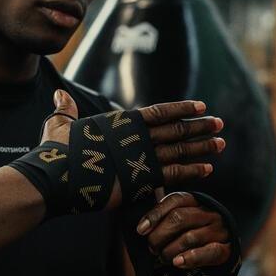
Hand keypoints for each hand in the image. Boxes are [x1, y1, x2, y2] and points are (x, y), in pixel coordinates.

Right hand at [41, 90, 225, 207]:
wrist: (55, 178)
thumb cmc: (55, 152)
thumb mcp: (59, 125)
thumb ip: (65, 110)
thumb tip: (59, 95)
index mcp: (121, 121)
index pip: (159, 111)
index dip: (182, 108)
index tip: (200, 106)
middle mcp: (136, 136)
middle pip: (176, 128)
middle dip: (200, 126)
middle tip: (219, 123)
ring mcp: (141, 157)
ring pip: (180, 149)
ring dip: (202, 146)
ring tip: (221, 143)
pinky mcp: (142, 180)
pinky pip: (174, 174)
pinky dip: (192, 171)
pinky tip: (208, 169)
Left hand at [134, 191, 232, 268]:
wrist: (212, 264)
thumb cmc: (185, 241)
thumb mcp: (175, 226)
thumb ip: (162, 220)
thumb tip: (141, 227)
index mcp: (195, 202)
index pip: (174, 201)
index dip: (155, 215)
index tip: (141, 230)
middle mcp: (209, 213)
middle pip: (179, 218)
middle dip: (160, 235)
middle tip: (152, 248)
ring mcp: (219, 231)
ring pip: (190, 237)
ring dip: (171, 250)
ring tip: (163, 258)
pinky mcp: (227, 250)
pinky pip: (209, 252)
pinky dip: (190, 258)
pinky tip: (178, 263)